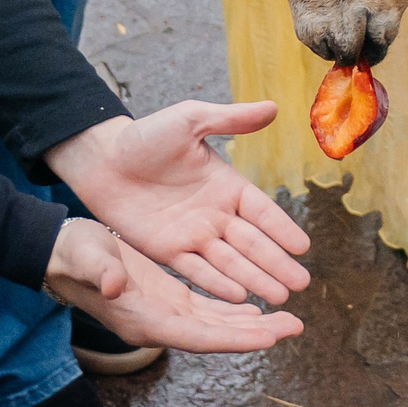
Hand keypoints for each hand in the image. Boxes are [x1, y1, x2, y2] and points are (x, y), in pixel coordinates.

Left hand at [44, 102, 311, 305]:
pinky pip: (197, 270)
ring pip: (230, 262)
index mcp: (226, 185)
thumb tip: (273, 107)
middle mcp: (215, 214)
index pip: (262, 211)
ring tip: (279, 298)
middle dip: (277, 264)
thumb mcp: (190, 119)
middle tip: (301, 285)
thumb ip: (230, 118)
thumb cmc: (146, 135)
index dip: (282, 229)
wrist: (103, 159)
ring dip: (255, 280)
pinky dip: (218, 284)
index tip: (304, 247)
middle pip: (252, 243)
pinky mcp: (167, 250)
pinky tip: (238, 297)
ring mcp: (192, 235)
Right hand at [44, 218, 302, 352]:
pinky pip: (207, 309)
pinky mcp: (167, 297)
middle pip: (215, 335)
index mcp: (144, 318)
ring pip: (216, 323)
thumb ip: (101, 271)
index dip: (234, 338)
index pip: (198, 335)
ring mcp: (164, 312)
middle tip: (295, 326)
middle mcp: (158, 322)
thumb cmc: (73, 254)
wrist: (62, 253)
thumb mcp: (85, 256)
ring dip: (251, 323)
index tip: (269, 337)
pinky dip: (232, 309)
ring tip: (286, 319)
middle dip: (255, 333)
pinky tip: (255, 305)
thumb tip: (115, 284)